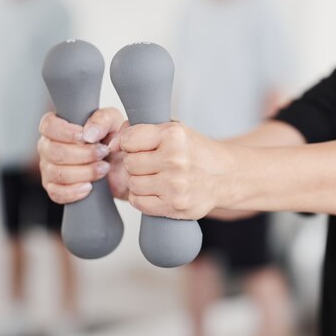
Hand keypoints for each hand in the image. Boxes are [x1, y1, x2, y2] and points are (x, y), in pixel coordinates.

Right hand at [37, 107, 129, 203]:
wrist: (123, 166)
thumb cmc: (112, 138)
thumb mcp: (112, 122)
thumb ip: (102, 120)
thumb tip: (89, 133)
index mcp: (58, 126)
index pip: (48, 126)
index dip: (66, 133)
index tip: (86, 138)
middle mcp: (48, 147)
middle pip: (54, 152)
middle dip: (83, 154)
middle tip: (103, 153)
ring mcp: (49, 169)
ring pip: (57, 173)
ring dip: (84, 172)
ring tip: (103, 168)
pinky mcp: (55, 188)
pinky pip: (56, 193)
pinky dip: (74, 191)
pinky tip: (89, 187)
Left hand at [117, 121, 233, 219]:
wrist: (225, 175)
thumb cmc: (194, 151)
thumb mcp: (173, 130)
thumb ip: (138, 129)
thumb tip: (110, 145)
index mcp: (174, 135)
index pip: (128, 140)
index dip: (132, 144)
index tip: (143, 146)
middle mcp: (176, 159)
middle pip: (130, 163)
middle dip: (137, 163)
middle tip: (154, 163)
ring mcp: (176, 185)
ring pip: (133, 184)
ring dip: (140, 181)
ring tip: (158, 177)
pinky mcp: (175, 206)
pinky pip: (139, 202)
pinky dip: (143, 197)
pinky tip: (157, 190)